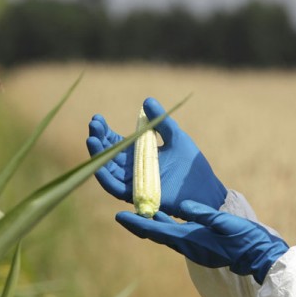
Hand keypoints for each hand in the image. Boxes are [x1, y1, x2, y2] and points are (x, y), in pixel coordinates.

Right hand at [86, 97, 227, 213]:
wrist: (203, 188)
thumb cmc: (190, 164)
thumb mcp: (175, 136)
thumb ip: (161, 121)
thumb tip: (147, 100)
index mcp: (138, 154)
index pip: (115, 142)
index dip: (105, 131)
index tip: (97, 118)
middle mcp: (131, 169)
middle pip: (108, 154)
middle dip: (98, 139)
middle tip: (94, 124)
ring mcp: (132, 182)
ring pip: (107, 169)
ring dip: (97, 155)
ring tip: (91, 139)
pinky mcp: (136, 195)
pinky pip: (115, 188)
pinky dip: (105, 177)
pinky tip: (98, 164)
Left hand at [116, 200, 288, 284]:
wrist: (260, 257)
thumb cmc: (245, 239)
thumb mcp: (225, 223)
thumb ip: (204, 214)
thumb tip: (182, 205)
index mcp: (190, 240)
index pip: (157, 230)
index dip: (137, 223)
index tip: (119, 216)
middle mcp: (188, 246)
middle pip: (157, 233)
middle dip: (140, 224)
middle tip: (122, 215)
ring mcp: (194, 248)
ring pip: (166, 234)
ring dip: (152, 223)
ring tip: (139, 211)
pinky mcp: (201, 246)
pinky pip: (178, 234)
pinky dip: (167, 224)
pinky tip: (165, 216)